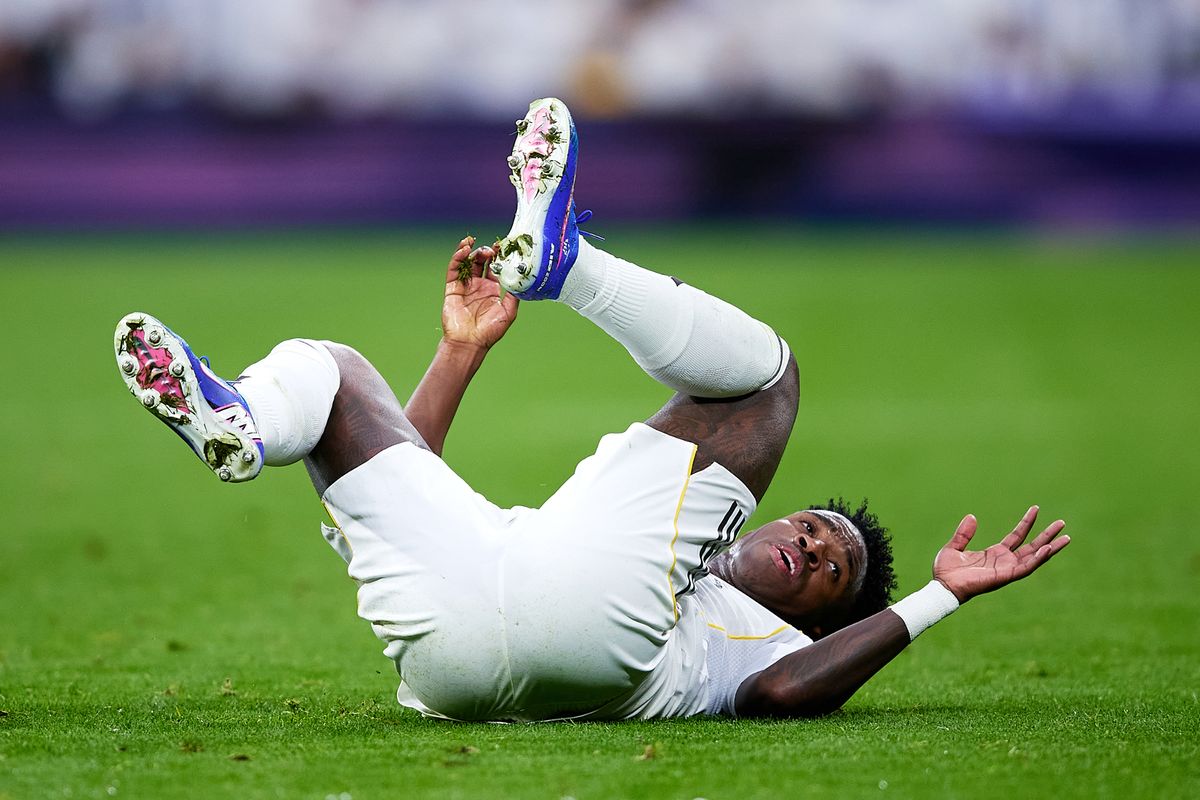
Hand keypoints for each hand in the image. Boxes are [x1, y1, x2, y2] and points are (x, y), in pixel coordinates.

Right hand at [441, 236, 518, 349]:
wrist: (469, 342)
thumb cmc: (490, 331)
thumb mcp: (509, 312)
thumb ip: (514, 295)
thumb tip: (522, 278)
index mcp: (492, 289)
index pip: (494, 268)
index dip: (498, 256)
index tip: (502, 247)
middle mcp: (478, 286)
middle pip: (481, 262)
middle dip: (485, 252)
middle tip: (491, 248)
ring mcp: (465, 286)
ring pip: (466, 263)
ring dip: (471, 251)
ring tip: (475, 244)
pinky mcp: (452, 288)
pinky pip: (453, 270)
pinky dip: (457, 258)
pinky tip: (464, 251)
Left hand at [933, 506, 1069, 602]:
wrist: (943, 586)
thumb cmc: (947, 571)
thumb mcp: (955, 547)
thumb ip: (964, 533)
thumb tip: (972, 516)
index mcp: (995, 554)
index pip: (1016, 536)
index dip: (1026, 523)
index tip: (1036, 509)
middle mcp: (1004, 561)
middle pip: (1032, 546)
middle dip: (1047, 535)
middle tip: (1062, 523)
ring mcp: (1007, 569)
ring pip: (1034, 557)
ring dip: (1050, 548)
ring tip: (1066, 537)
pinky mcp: (1006, 576)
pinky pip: (1026, 567)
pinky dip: (1038, 559)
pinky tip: (1048, 549)